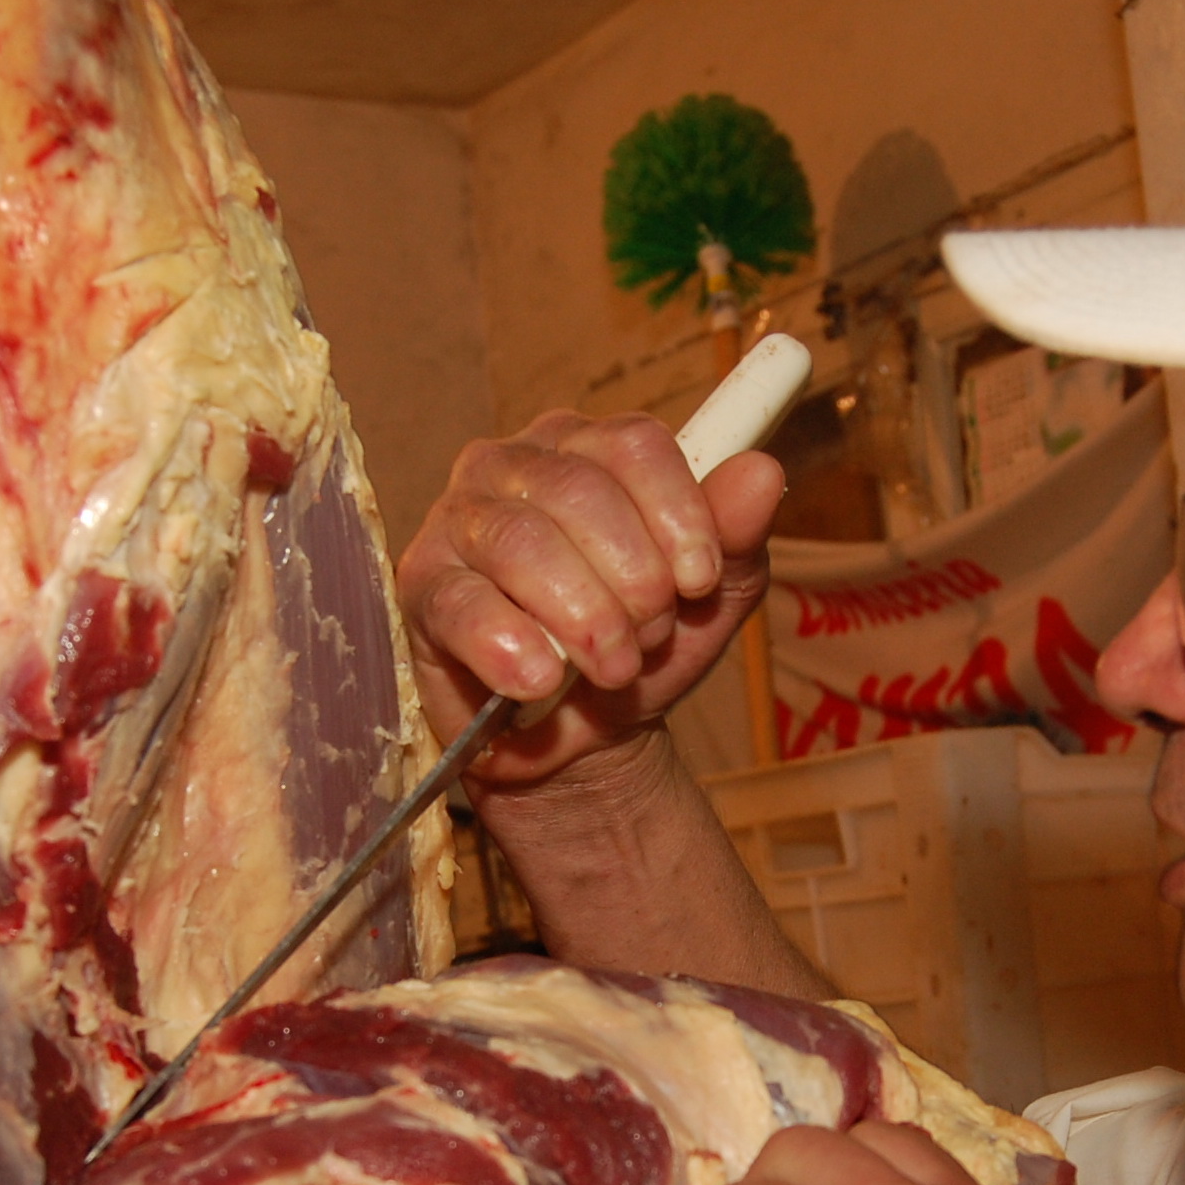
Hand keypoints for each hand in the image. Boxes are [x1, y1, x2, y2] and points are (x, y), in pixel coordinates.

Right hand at [397, 409, 783, 788]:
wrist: (581, 740)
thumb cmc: (638, 649)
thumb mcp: (707, 599)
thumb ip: (735, 538)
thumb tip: (762, 473)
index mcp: (586, 448)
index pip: (631, 443)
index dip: (676, 512)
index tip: (699, 582)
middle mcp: (513, 466)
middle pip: (578, 492)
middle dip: (631, 579)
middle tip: (650, 637)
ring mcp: (457, 522)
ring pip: (521, 543)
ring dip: (582, 616)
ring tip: (611, 669)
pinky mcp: (422, 588)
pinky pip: (463, 604)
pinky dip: (510, 647)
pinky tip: (539, 681)